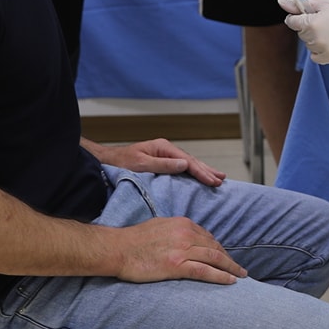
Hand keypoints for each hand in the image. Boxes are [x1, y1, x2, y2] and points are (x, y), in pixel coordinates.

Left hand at [86, 137, 225, 185]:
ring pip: (189, 164)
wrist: (107, 162)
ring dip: (204, 171)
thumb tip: (185, 164)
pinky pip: (183, 168)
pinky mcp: (163, 163)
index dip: (201, 171)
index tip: (212, 181)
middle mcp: (166, 150)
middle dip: (207, 171)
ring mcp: (165, 155)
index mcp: (163, 148)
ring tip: (218, 177)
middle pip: (192, 161)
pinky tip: (201, 176)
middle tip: (221, 180)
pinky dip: (194, 172)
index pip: (187, 161)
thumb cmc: (121, 163)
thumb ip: (163, 165)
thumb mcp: (141, 164)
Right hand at [108, 216, 246, 284]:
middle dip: (229, 259)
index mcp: (183, 224)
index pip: (208, 237)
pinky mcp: (177, 265)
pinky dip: (220, 276)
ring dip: (231, 268)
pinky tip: (230, 281)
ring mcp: (183, 250)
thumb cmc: (134, 239)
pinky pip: (205, 271)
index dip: (219, 249)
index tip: (225, 258)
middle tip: (239, 269)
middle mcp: (186, 234)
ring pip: (215, 259)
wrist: (117, 249)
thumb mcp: (159, 225)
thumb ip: (176, 230)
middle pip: (215, 247)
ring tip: (240, 276)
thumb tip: (186, 237)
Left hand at [279, 0, 328, 63]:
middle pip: (300, 34)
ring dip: (314, 38)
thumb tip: (280, 2)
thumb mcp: (322, 2)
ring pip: (308, 44)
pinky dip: (318, 50)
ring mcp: (324, 50)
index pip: (292, 22)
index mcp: (312, 23)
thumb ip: (299, 5)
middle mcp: (316, 39)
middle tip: (323, 20)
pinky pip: (316, 57)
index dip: (297, 17)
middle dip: (307, 27)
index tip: (305, 15)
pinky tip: (328, 41)